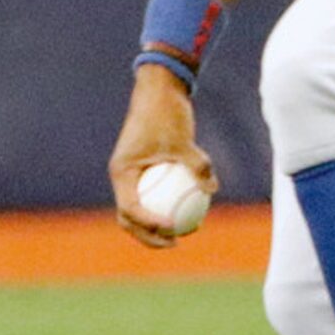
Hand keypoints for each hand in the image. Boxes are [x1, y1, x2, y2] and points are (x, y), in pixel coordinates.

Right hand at [108, 65, 217, 249]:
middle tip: (174, 243)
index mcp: (122, 172)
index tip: (171, 228)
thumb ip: (197, 165)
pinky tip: (193, 213)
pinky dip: (168, 207)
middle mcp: (123, 177)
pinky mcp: (145, 171)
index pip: (130, 208)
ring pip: (141, 210)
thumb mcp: (184, 140)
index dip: (149, 224)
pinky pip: (155, 196)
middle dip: (149, 236)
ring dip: (158, 226)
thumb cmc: (167, 114)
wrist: (160, 91)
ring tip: (184, 234)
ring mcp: (133, 176)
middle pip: (130, 218)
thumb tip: (212, 190)